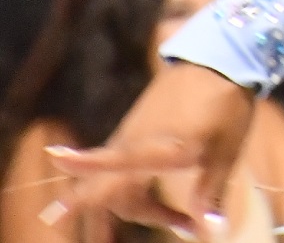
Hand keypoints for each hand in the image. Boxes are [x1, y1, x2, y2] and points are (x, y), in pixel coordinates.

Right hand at [53, 62, 255, 236]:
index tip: (53, 178)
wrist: (215, 62)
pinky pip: (117, 169)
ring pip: (116, 185)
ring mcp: (129, 137)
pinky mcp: (130, 132)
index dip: (84, 167)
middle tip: (185, 226)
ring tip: (185, 221)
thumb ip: (210, 191)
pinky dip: (134, 191)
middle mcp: (135, 143)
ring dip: (145, 208)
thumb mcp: (225, 151)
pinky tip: (157, 204)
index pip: (115, 162)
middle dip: (144, 215)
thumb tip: (210, 231)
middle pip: (112, 194)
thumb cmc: (226, 106)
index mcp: (161, 146)